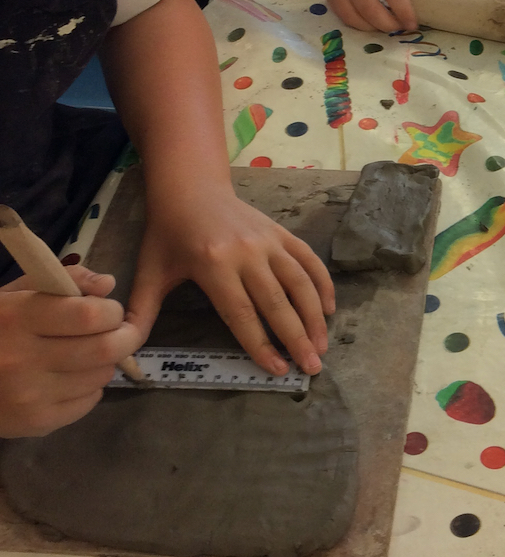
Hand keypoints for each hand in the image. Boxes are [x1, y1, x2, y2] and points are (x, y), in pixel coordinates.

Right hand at [0, 267, 140, 435]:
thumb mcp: (15, 294)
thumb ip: (63, 280)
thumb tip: (108, 285)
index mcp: (18, 318)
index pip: (90, 315)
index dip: (111, 311)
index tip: (108, 310)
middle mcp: (24, 359)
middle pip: (105, 349)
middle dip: (123, 336)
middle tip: (117, 331)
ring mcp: (31, 396)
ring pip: (101, 376)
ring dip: (105, 362)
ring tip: (85, 353)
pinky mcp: (37, 423)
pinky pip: (89, 402)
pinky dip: (90, 387)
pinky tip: (69, 378)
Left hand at [126, 193, 336, 377]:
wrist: (190, 187)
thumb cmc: (168, 232)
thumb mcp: (150, 270)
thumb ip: (142, 310)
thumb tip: (123, 348)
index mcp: (213, 264)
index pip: (242, 313)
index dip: (260, 344)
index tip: (276, 370)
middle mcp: (246, 252)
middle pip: (277, 302)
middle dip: (297, 337)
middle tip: (312, 368)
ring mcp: (268, 240)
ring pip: (300, 282)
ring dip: (315, 316)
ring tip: (322, 347)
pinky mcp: (282, 233)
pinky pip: (309, 260)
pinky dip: (323, 284)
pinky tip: (329, 309)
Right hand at [287, 0, 417, 31]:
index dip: (403, 11)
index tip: (412, 24)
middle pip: (370, 10)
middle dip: (387, 26)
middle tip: (398, 29)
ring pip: (352, 17)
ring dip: (369, 28)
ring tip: (382, 27)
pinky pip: (340, 11)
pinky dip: (354, 20)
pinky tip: (364, 19)